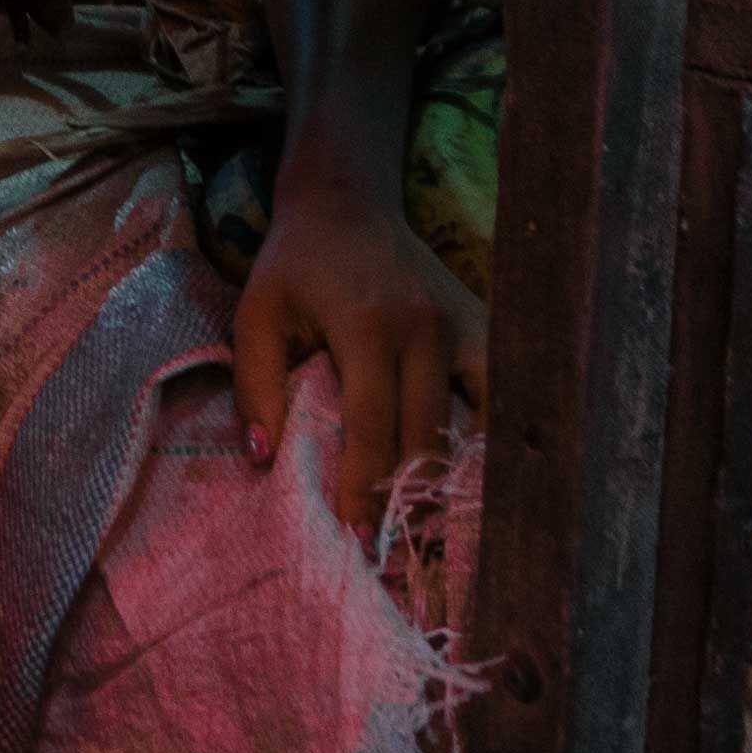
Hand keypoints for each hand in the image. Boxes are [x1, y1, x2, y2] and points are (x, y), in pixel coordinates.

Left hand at [233, 165, 477, 532]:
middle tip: (390, 548)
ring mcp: (464, 327)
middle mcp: (427, 329)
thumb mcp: (256, 315)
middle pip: (425, 434)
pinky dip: (487, 438)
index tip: (357, 540)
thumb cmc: (295, 267)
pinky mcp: (483, 327)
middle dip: (407, 496)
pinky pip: (497, 395)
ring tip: (429, 524)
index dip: (365, 488)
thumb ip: (255, 383)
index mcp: (368, 325)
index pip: (373, 426)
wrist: (348, 203)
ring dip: (450, 476)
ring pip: (470, 421)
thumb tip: (263, 457)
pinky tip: (472, 478)